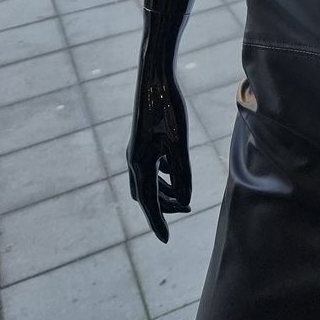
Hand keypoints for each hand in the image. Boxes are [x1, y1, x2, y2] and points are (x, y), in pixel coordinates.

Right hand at [126, 53, 192, 242]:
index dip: (158, 222)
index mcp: (141, 165)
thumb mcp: (179, 144)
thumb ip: (182, 174)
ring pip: (146, 182)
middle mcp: (134, 161)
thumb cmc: (168, 109)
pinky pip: (148, 168)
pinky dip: (160, 176)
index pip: (149, 203)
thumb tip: (185, 201)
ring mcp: (136, 151)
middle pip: (146, 195)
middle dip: (163, 207)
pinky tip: (174, 172)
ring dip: (163, 192)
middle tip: (186, 210)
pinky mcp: (141, 141)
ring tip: (183, 197)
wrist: (154, 79)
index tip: (166, 240)